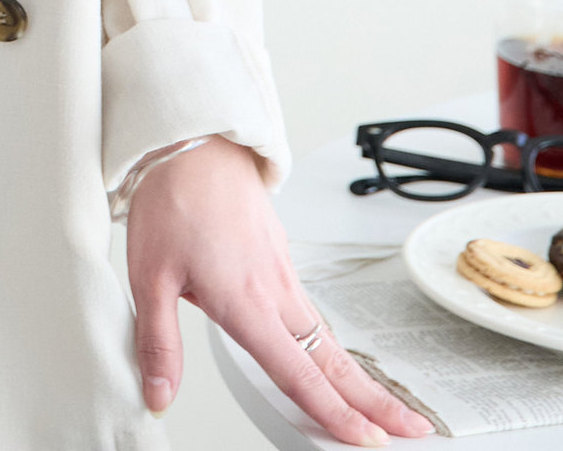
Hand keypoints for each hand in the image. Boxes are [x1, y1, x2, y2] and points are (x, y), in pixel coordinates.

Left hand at [125, 137, 434, 446]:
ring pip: (328, 334)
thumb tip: (159, 391)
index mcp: (247, 302)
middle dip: (376, 401)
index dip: (335, 414)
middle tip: (412, 431)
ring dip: (358, 373)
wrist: (192, 141)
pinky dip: (332, 339)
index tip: (366, 442)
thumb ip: (158, 341)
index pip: (299, 374)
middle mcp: (275, 289)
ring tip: (381, 404)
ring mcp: (282, 269)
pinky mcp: (280, 253)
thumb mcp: (150, 275)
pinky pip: (312, 307)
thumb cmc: (172, 199)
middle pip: (335, 359)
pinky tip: (328, 350)